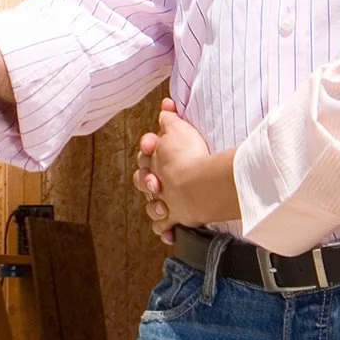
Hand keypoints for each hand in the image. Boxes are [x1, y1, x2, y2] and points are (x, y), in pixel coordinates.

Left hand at [133, 98, 223, 239]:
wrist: (196, 184)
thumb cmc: (189, 156)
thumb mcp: (179, 129)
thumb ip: (170, 117)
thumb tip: (165, 105)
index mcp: (153, 160)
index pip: (145, 153)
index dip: (150, 148)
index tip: (155, 144)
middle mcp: (155, 181)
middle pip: (143, 180)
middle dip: (147, 179)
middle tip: (157, 177)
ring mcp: (163, 201)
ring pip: (151, 205)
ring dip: (156, 205)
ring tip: (164, 204)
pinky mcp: (173, 218)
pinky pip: (165, 227)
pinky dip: (166, 231)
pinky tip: (169, 234)